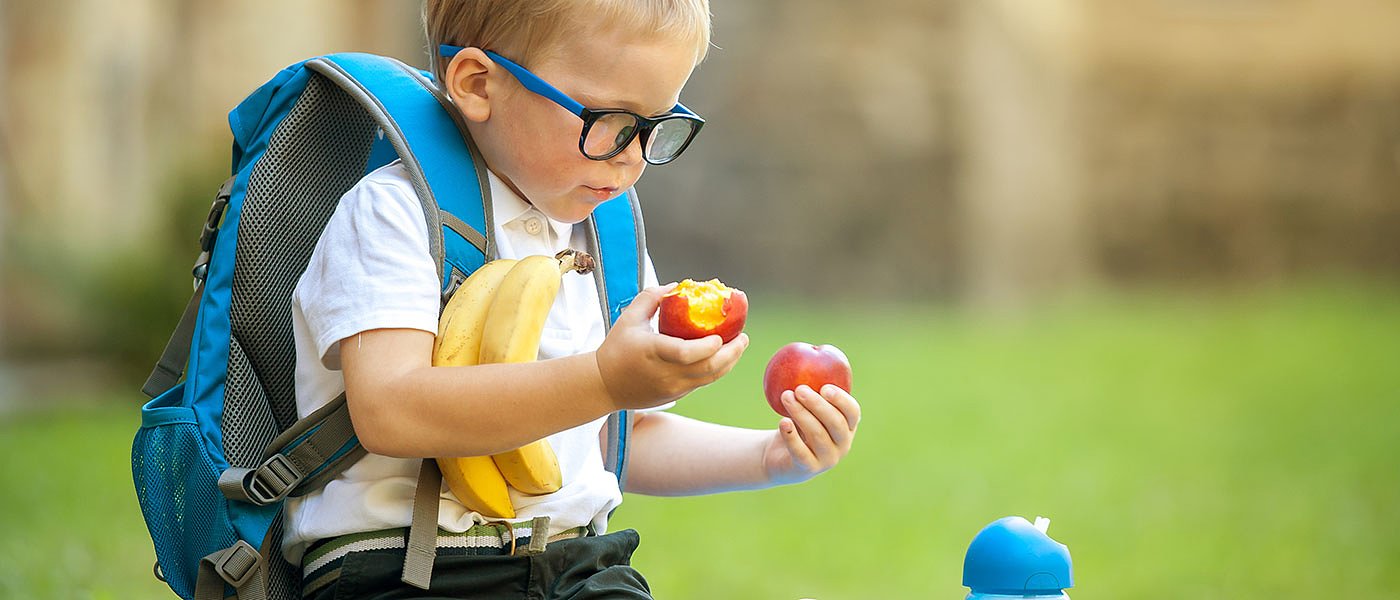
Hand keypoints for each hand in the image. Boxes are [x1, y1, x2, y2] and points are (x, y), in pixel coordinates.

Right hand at [596, 284, 749, 410]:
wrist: (604, 385)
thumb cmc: (616, 348)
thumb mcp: (629, 318)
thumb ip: (651, 298)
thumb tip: (677, 286)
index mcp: (652, 352)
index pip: (686, 353)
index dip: (708, 347)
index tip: (721, 336)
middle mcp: (665, 373)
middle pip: (707, 368)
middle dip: (731, 353)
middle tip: (743, 337)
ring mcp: (672, 387)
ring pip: (709, 378)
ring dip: (729, 362)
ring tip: (740, 345)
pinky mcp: (676, 395)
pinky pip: (703, 382)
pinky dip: (717, 369)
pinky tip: (724, 356)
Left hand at [763, 384, 860, 485]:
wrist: (779, 455)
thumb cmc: (797, 424)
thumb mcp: (806, 406)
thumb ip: (811, 387)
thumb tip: (809, 352)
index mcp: (848, 426)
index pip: (853, 412)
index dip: (842, 400)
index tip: (824, 387)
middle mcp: (843, 444)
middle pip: (836, 423)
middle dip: (818, 404)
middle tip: (800, 388)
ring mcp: (828, 459)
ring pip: (818, 435)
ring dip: (801, 414)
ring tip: (785, 396)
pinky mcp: (809, 469)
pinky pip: (801, 452)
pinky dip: (791, 436)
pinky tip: (782, 422)